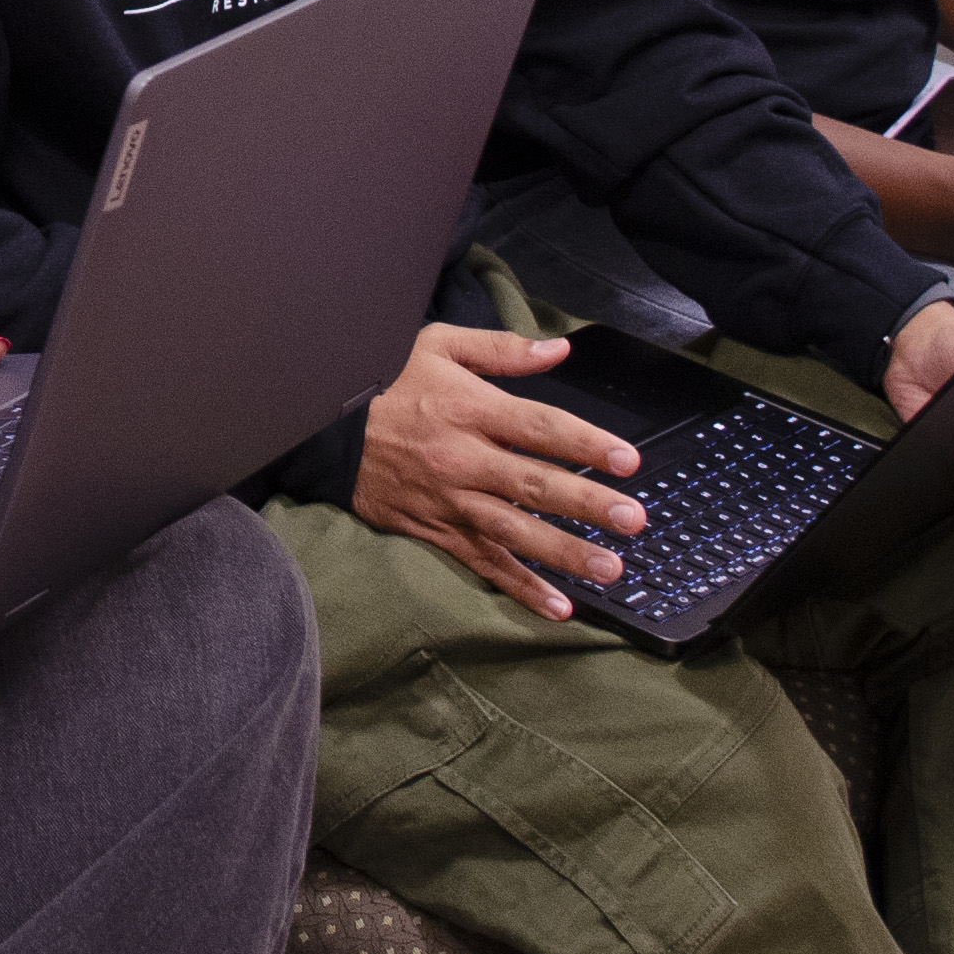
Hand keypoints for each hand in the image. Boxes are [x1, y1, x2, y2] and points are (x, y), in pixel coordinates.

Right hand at [351, 324, 646, 622]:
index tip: (628, 461)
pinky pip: (482, 562)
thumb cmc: (384, 381)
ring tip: (610, 569)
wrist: (320, 429)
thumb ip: (501, 351)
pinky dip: (519, 587)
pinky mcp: (434, 530)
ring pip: (513, 531)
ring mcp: (448, 499)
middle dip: (587, 504)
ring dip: (564, 553)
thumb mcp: (437, 346)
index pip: (539, 427)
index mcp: (469, 408)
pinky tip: (558, 606)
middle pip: (534, 484)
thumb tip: (558, 351)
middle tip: (633, 521)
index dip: (586, 443)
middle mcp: (462, 458)